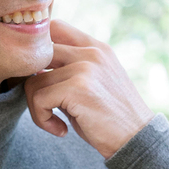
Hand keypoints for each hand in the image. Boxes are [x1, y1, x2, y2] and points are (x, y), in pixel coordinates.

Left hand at [23, 20, 153, 158]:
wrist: (136, 140)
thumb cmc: (111, 119)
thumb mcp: (93, 85)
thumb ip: (69, 71)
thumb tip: (32, 70)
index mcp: (96, 48)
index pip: (55, 28)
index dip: (39, 53)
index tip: (42, 80)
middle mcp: (91, 52)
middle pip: (39, 53)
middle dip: (32, 83)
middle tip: (44, 106)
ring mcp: (85, 68)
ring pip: (33, 81)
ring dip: (38, 108)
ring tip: (55, 122)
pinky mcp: (78, 87)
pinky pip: (39, 99)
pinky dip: (43, 120)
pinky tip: (61, 130)